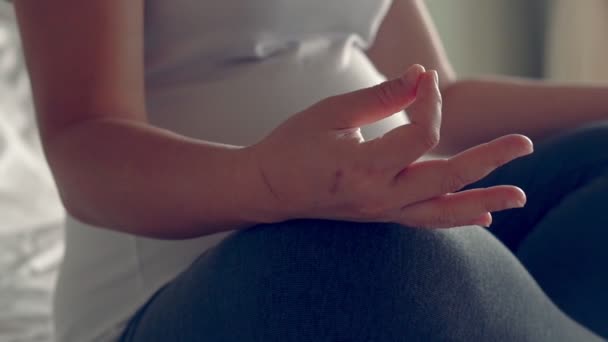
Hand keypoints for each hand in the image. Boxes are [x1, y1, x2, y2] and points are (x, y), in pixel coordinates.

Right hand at [246, 65, 532, 227]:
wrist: (268, 189)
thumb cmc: (293, 146)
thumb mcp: (330, 112)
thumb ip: (380, 97)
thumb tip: (420, 77)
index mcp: (363, 167)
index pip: (420, 134)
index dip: (429, 102)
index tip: (423, 80)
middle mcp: (378, 196)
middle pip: (447, 178)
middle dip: (489, 160)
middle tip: (524, 144)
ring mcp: (381, 211)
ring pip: (443, 210)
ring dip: (484, 201)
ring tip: (519, 198)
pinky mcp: (380, 216)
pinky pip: (425, 221)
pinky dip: (456, 218)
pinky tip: (482, 216)